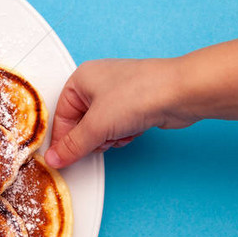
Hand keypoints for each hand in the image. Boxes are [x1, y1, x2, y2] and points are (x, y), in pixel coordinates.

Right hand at [44, 58, 194, 167]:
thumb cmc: (141, 92)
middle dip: (92, 138)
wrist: (181, 93)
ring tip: (120, 133)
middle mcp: (98, 83)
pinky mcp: (134, 105)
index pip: (61, 115)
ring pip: (100, 128)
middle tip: (99, 141)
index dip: (63, 139)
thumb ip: (73, 146)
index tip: (63, 157)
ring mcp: (117, 93)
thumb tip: (55, 158)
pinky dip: (123, 134)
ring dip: (109, 138)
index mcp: (81, 78)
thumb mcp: (97, 125)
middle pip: (81, 124)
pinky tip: (133, 131)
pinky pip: (117, 127)